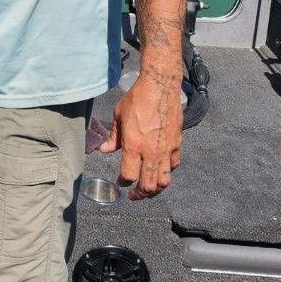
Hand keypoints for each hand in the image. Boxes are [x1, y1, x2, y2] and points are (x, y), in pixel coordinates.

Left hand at [99, 73, 182, 198]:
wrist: (160, 86)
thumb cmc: (137, 99)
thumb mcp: (118, 116)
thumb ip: (113, 137)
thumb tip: (103, 149)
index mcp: (134, 145)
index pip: (128, 176)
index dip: (123, 183)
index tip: (120, 182)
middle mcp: (151, 152)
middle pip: (148, 185)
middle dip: (139, 194)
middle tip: (134, 194)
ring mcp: (166, 149)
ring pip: (164, 181)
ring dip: (155, 189)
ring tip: (148, 189)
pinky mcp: (177, 144)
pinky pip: (174, 166)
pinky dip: (167, 172)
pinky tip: (161, 170)